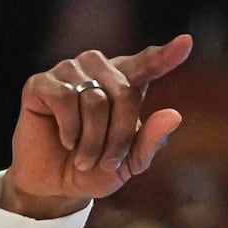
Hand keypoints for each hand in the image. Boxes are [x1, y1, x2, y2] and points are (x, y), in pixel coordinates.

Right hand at [0, 36, 193, 218]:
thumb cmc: (95, 170)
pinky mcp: (41, 83)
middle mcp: (97, 68)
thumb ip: (150, 142)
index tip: (186, 43)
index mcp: (124, 82)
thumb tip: (174, 116)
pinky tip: (66, 140)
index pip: (148, 64)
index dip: (166, 55)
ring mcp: (68, 71)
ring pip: (95, 100)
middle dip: (119, 136)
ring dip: (93, 140)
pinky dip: (70, 130)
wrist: (55, 185)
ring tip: (84, 158)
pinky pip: (65, 98)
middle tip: (106, 163)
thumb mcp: (129, 163)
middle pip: (124, 93)